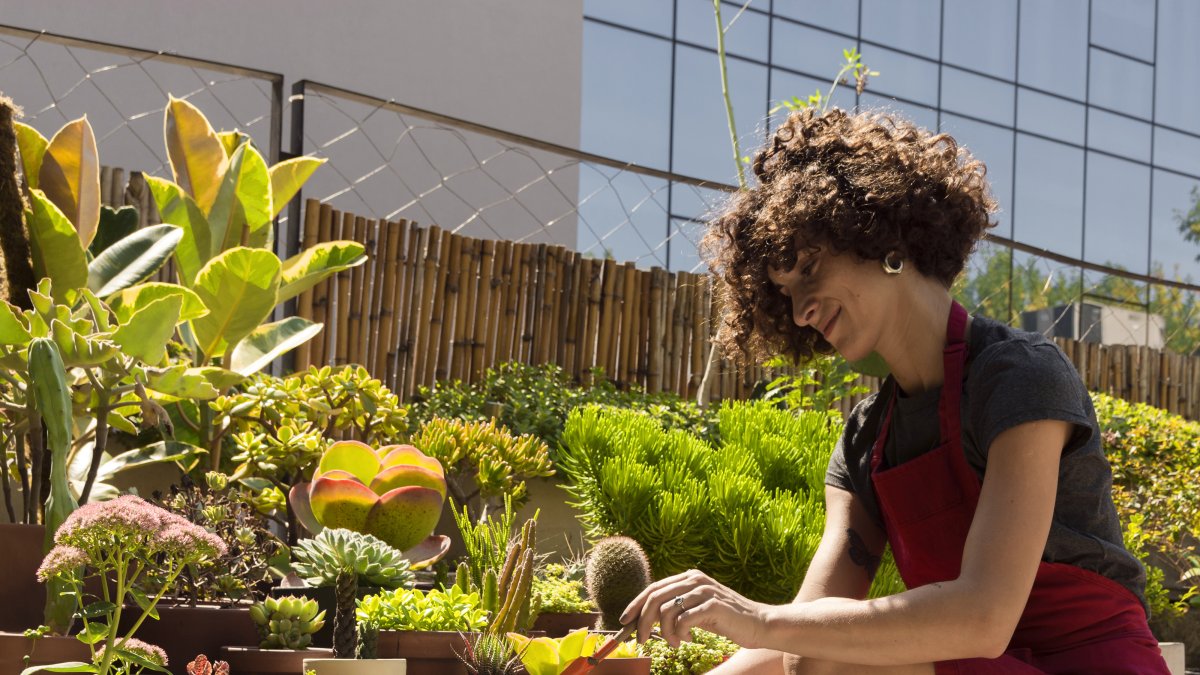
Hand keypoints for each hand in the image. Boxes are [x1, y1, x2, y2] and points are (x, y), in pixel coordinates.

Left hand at [619, 569, 770, 648]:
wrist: (759, 624)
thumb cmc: (726, 620)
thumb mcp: (697, 610)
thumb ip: (676, 608)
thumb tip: (646, 618)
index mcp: (689, 577)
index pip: (653, 588)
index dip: (635, 605)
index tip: (624, 621)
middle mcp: (694, 579)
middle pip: (655, 598)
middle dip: (642, 621)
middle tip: (640, 640)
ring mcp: (704, 590)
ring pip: (666, 610)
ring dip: (664, 632)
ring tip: (674, 643)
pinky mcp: (713, 605)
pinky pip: (684, 620)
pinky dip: (679, 634)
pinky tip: (687, 640)